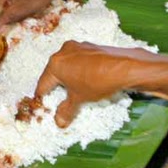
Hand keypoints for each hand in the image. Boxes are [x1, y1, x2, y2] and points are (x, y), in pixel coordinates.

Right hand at [35, 42, 150, 125]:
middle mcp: (64, 51)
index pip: (43, 83)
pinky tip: (87, 79)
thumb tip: (59, 121)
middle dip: (57, 86)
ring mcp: (78, 47)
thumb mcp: (79, 99)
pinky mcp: (91, 47)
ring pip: (68, 65)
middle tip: (58, 99)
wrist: (125, 68)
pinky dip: (79, 70)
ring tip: (74, 90)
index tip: (42, 103)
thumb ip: (66, 110)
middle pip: (55, 72)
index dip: (42, 96)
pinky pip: (79, 61)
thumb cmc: (98, 82)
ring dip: (69, 77)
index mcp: (55, 63)